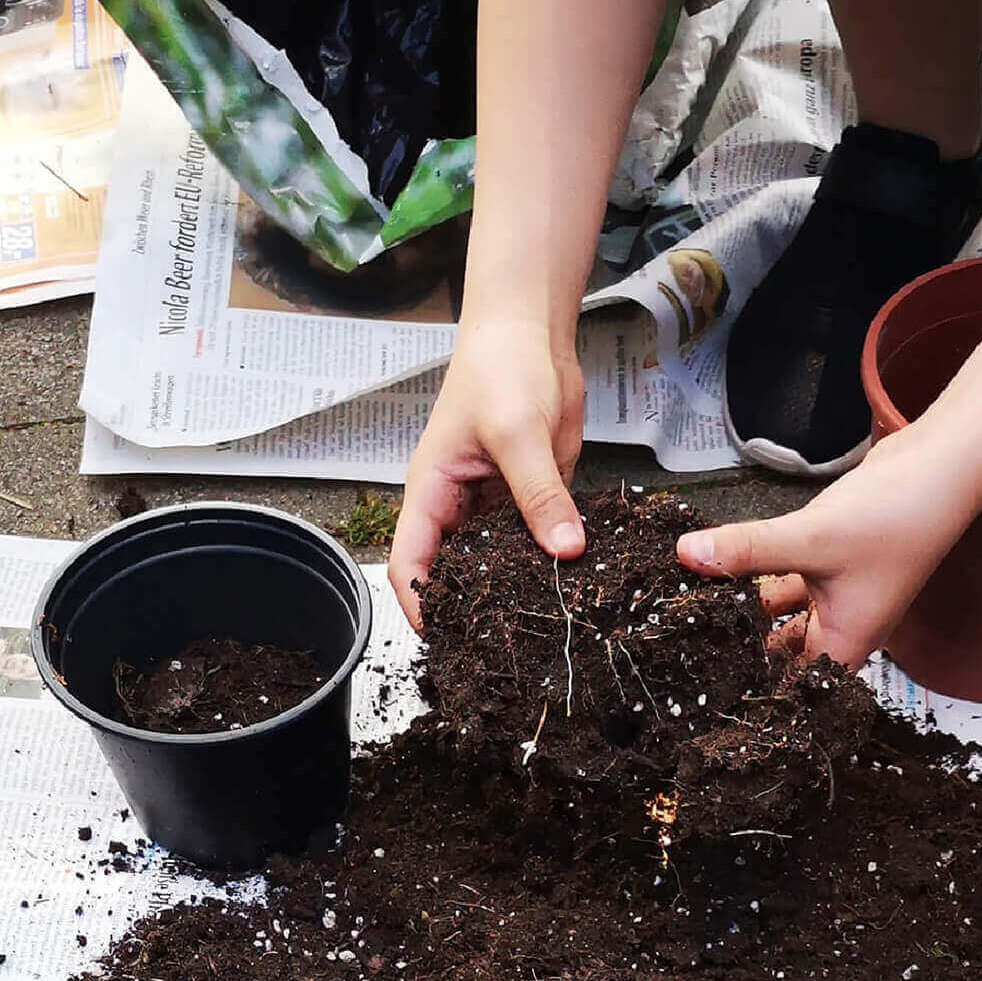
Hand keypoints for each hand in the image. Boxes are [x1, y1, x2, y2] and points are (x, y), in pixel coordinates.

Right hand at [388, 320, 585, 627]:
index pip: (408, 561)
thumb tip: (565, 550)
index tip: (442, 638)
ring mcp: (494, 503)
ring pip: (499, 559)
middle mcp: (458, 505)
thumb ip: (539, 493)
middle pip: (454, 570)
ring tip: (543, 621)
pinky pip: (536, 537)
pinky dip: (550, 558)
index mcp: (431, 490)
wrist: (533, 334)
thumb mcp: (519, 432)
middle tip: (503, 645)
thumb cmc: (502, 368)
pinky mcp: (530, 497)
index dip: (418, 602)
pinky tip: (573, 581)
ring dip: (517, 584)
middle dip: (472, 605)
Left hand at [674, 428, 973, 667]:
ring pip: (779, 611)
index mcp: (845, 642)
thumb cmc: (897, 518)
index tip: (706, 683)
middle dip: (740, 646)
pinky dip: (759, 572)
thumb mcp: (809, 540)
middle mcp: (841, 624)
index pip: (790, 685)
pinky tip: (724, 564)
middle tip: (687, 641)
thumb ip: (746, 550)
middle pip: (780, 651)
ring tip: (693, 603)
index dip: (752, 688)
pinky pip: (785, 578)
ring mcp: (836, 592)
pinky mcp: (829, 561)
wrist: (938, 467)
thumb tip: (689, 555)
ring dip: (745, 605)